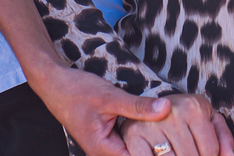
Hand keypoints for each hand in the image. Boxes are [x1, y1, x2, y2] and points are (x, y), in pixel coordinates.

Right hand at [27, 62, 171, 155]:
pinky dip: (142, 134)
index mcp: (103, 150)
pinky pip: (130, 142)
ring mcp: (106, 147)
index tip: (176, 143)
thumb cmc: (77, 91)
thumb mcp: (110, 97)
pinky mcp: (109, 138)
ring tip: (170, 129)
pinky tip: (155, 122)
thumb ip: (138, 106)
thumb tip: (166, 109)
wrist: (55, 84)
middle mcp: (105, 153)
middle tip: (178, 135)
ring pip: (135, 150)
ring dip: (151, 141)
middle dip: (157, 148)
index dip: (159, 153)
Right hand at [119, 95, 233, 155]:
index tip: (203, 155)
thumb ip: (222, 137)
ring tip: (176, 153)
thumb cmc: (183, 116)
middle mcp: (173, 113)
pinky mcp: (134, 136)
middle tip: (190, 155)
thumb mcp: (206, 118)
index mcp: (194, 107)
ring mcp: (151, 125)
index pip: (211, 151)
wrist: (147, 104)